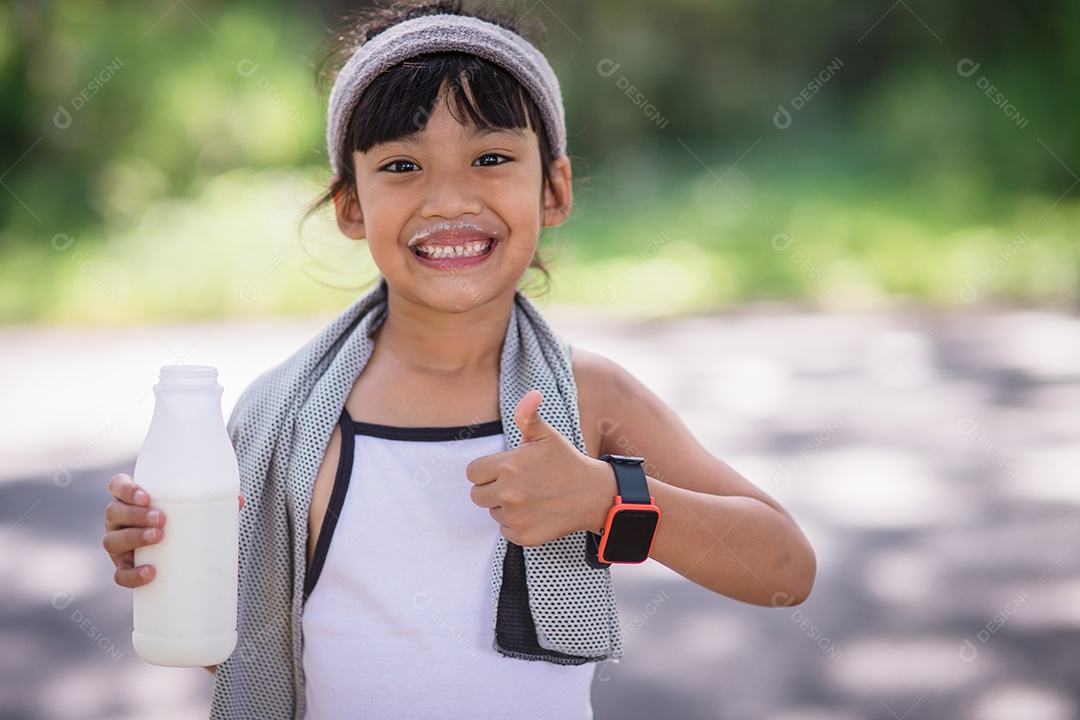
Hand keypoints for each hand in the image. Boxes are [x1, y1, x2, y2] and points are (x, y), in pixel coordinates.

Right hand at [103, 473, 242, 588]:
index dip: (126, 489)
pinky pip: (120, 574)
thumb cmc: (183, 522)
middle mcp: (118, 520)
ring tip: (159, 538)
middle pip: (115, 512)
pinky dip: (132, 575)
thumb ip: (214, 502)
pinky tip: (150, 572)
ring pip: (112, 540)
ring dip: (133, 538)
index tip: (146, 496)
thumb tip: (238, 500)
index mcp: (131, 500)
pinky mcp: (123, 568)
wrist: (177, 556)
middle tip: (162, 520)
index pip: (117, 486)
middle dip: (136, 515)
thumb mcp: (195, 508)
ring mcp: (117, 545)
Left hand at [466, 390, 614, 546]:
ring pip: (492, 512)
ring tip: (530, 496)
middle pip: (477, 495)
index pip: (472, 473)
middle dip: (491, 488)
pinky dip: (516, 523)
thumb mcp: (547, 436)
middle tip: (516, 483)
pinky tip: (535, 512)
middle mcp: (509, 493)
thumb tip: (532, 393)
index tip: (505, 469)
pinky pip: (504, 529)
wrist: (593, 494)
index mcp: (508, 466)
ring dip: (504, 506)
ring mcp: (517, 516)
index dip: (486, 470)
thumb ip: (529, 416)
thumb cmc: (566, 462)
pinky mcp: (525, 535)